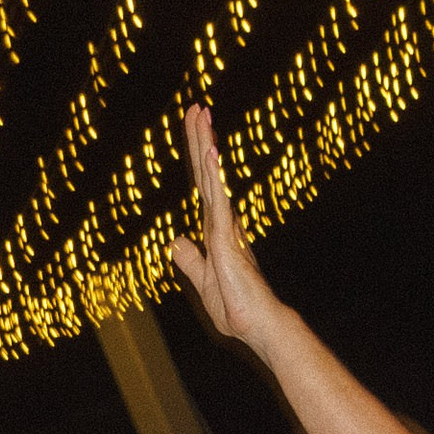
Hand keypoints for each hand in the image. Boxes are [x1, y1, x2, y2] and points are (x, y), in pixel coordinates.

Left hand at [170, 102, 286, 351]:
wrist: (258, 326)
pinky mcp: (227, 240)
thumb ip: (190, 260)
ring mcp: (225, 229)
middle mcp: (221, 223)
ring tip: (202, 115)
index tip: (198, 128)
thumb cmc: (236, 309)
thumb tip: (175, 240)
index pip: (204, 186)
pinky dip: (213, 177)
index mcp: (216, 230)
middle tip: (197, 106)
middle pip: (206, 175)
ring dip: (205, 146)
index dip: (199, 158)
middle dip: (200, 139)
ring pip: (210, 180)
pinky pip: (218, 202)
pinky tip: (210, 153)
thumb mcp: (203, 280)